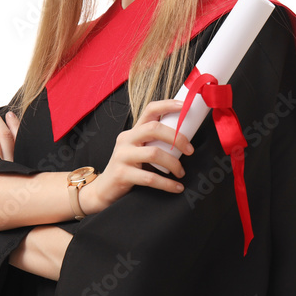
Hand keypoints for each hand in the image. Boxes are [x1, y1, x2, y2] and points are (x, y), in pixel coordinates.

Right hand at [80, 99, 193, 213]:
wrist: (105, 190)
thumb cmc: (130, 168)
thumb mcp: (140, 150)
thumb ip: (156, 142)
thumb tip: (187, 140)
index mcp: (133, 131)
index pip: (150, 110)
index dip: (168, 105)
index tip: (185, 106)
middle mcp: (126, 139)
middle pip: (154, 129)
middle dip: (177, 138)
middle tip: (190, 150)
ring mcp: (122, 156)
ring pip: (154, 153)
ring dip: (173, 164)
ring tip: (181, 172)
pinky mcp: (122, 174)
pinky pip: (150, 178)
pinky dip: (167, 184)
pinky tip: (177, 187)